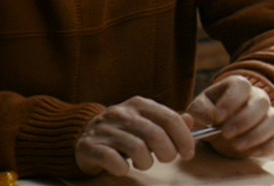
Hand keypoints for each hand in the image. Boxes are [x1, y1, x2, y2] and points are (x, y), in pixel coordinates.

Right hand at [75, 96, 195, 175]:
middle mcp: (121, 112)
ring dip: (146, 163)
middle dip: (167, 153)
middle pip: (156, 135)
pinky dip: (123, 168)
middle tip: (165, 159)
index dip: (184, 138)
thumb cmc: (123, 131)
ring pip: (137, 149)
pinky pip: (113, 160)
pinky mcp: (90, 145)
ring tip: (143, 163)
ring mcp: (105, 128)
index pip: (169, 118)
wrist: (83, 134)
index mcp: (139, 104)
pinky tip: (124, 167)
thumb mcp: (146, 120)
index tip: (188, 153)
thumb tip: (190, 120)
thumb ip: (167, 121)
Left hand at [186, 75, 273, 158]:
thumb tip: (212, 118)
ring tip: (237, 146)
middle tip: (226, 134)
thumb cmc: (208, 117)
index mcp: (237, 86)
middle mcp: (257, 97)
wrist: (217, 133)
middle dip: (244, 119)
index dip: (231, 100)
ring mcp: (269, 115)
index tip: (217, 118)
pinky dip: (270, 146)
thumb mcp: (197, 112)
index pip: (242, 85)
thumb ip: (200, 113)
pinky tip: (252, 153)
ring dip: (256, 134)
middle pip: (262, 101)